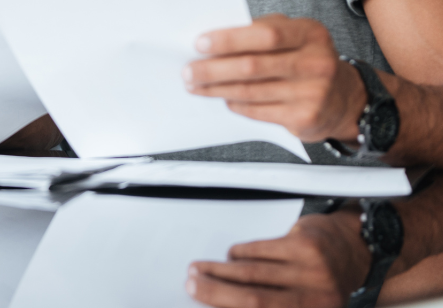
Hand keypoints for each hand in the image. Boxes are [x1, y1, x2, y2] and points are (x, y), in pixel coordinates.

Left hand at [184, 15, 366, 141]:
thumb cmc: (307, 59)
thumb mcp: (294, 36)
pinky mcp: (305, 118)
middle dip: (213, 69)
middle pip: (253, 66)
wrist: (346, 98)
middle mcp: (316, 63)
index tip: (200, 44)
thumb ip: (260, 32)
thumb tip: (213, 39)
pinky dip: (235, 104)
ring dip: (216, 89)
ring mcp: (313, 93)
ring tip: (195, 85)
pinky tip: (223, 98)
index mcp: (311, 34)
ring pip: (250, 91)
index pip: (266, 34)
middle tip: (188, 70)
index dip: (230, 39)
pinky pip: (258, 111)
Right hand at [187, 210, 369, 307]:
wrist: (357, 252)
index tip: (200, 302)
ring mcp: (312, 273)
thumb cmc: (323, 287)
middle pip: (252, 300)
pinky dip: (239, 253)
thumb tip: (224, 302)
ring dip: (218, 271)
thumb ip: (271, 305)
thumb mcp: (303, 305)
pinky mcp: (306, 246)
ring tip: (199, 269)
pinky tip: (232, 255)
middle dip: (215, 292)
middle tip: (192, 285)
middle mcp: (316, 302)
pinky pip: (259, 249)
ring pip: (251, 273)